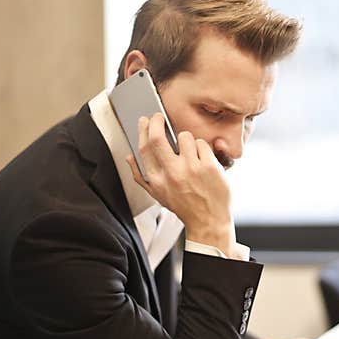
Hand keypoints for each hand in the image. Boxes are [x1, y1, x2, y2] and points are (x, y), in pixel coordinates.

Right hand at [127, 114, 234, 254]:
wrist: (208, 221)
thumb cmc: (184, 207)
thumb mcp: (157, 194)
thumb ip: (140, 176)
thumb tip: (129, 157)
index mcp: (157, 180)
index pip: (144, 148)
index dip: (143, 130)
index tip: (145, 121)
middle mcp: (172, 173)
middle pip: (158, 137)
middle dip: (157, 121)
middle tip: (160, 117)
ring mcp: (191, 169)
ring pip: (184, 136)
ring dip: (186, 139)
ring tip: (190, 152)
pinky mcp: (209, 166)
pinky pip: (202, 144)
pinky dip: (202, 148)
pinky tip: (203, 160)